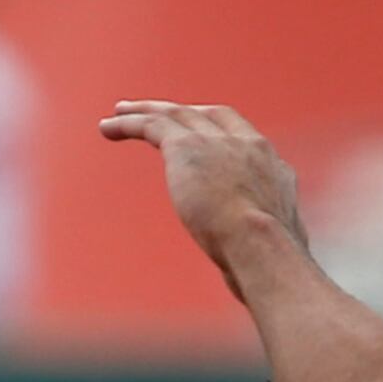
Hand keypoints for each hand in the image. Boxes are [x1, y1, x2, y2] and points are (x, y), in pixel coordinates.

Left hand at [97, 100, 306, 277]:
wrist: (263, 248)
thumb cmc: (270, 263)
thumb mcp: (275, 246)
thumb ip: (265, 241)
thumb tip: (253, 268)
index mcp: (271, 165)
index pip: (241, 135)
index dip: (216, 129)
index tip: (198, 131)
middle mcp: (246, 145)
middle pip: (207, 116)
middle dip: (180, 112)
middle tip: (154, 112)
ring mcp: (217, 143)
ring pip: (176, 115)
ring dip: (145, 112)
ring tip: (119, 114)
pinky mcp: (187, 147)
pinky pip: (152, 126)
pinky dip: (128, 124)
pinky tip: (107, 129)